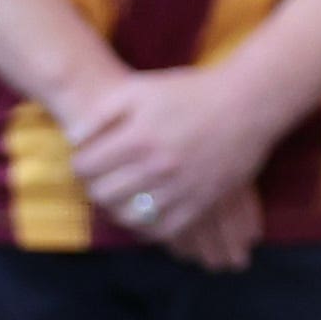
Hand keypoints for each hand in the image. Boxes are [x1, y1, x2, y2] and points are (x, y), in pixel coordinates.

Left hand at [55, 63, 285, 258]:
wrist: (247, 104)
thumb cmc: (189, 92)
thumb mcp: (138, 89)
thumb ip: (100, 114)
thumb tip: (73, 140)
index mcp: (138, 138)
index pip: (86, 166)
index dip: (79, 165)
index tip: (84, 162)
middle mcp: (158, 167)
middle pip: (103, 194)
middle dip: (93, 187)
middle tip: (97, 181)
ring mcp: (182, 187)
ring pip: (130, 216)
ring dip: (115, 209)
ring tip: (116, 197)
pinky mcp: (203, 202)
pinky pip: (165, 229)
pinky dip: (147, 227)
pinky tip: (142, 213)